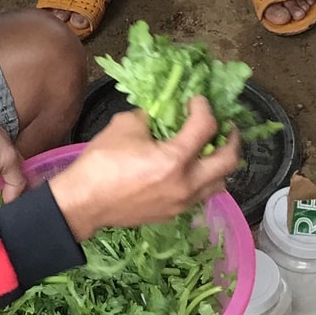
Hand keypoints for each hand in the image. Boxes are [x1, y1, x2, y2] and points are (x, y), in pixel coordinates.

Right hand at [45, 97, 240, 242]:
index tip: (196, 100)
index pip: (206, 127)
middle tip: (225, 126)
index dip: (204, 107)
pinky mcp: (173, 214)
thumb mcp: (124, 126)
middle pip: (228, 160)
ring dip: (222, 164)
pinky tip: (192, 169)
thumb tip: (161, 115)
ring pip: (220, 183)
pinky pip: (201, 195)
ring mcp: (182, 203)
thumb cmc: (101, 163)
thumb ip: (149, 117)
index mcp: (174, 160)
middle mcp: (186, 184)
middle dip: (231, 138)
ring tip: (213, 149)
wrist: (84, 203)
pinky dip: (204, 179)